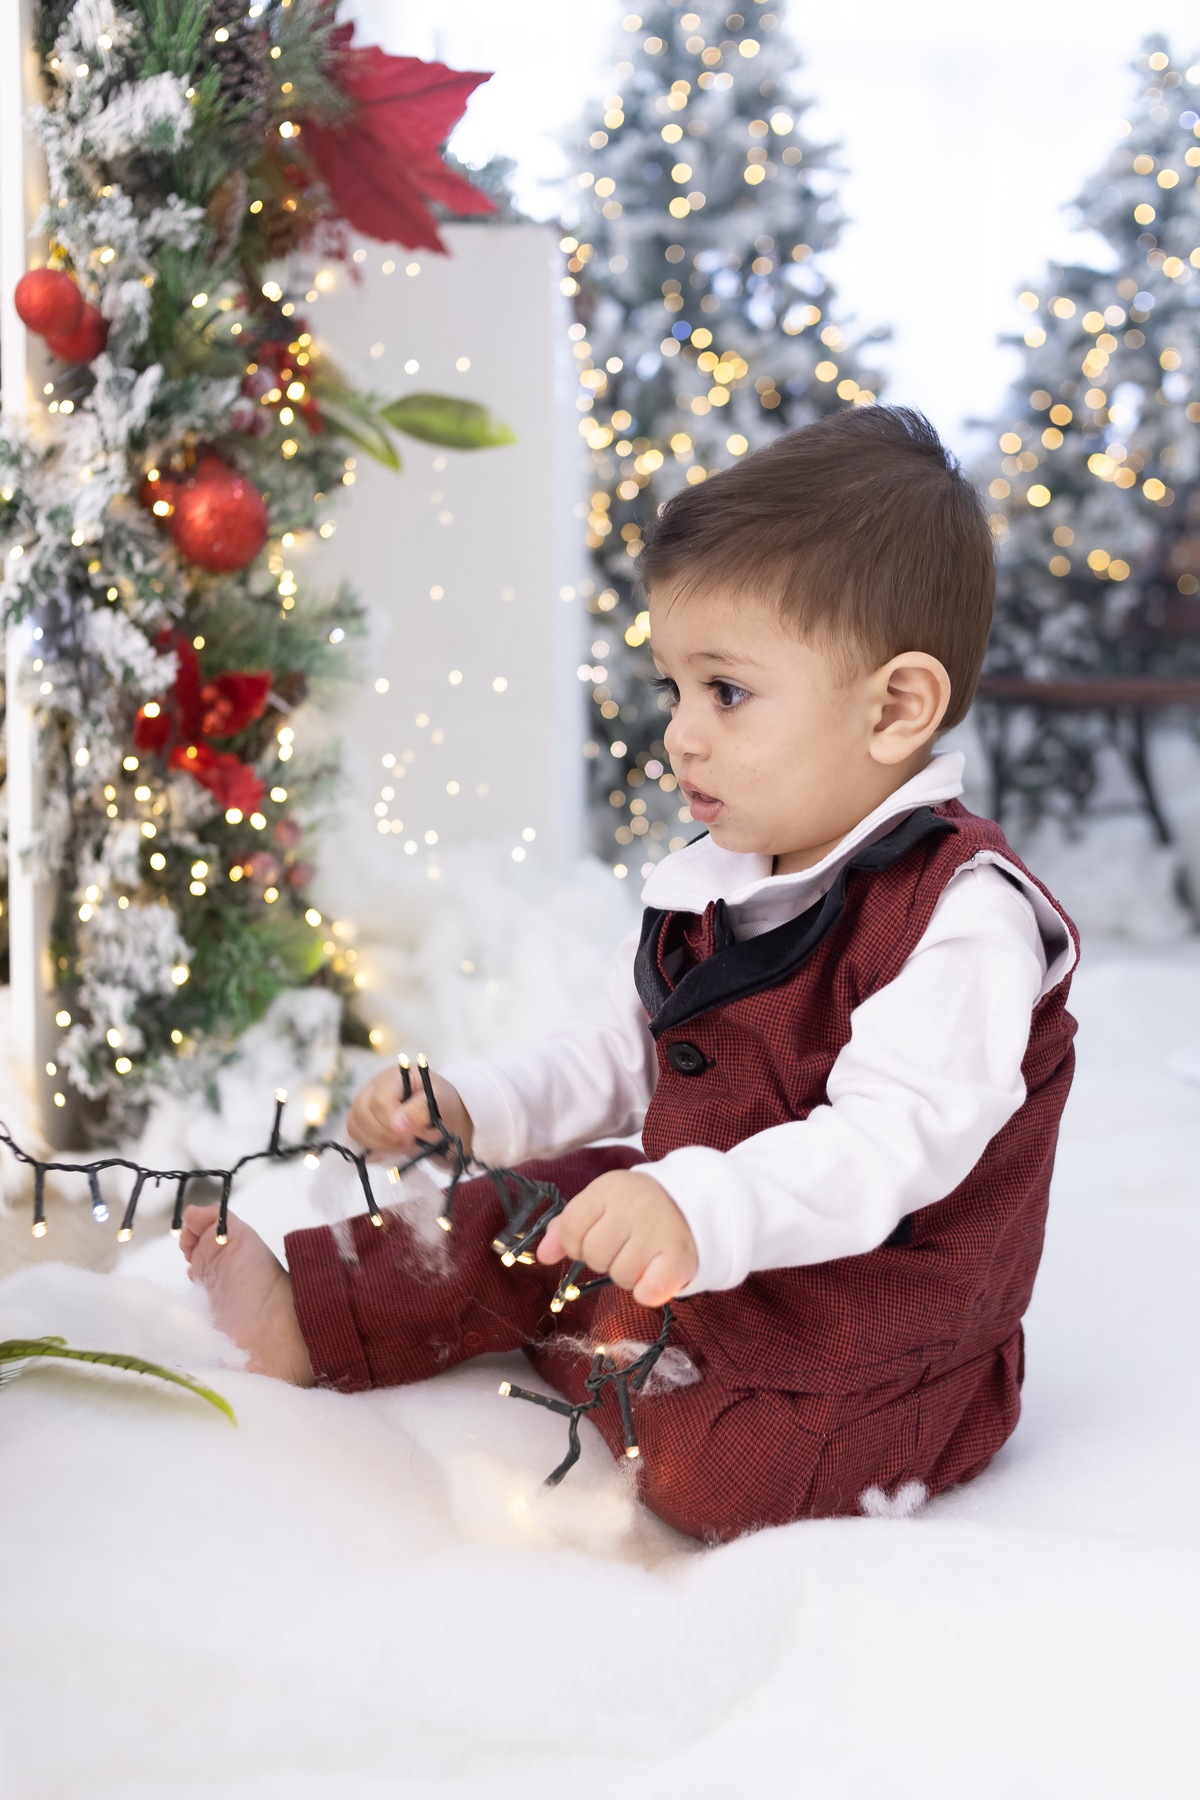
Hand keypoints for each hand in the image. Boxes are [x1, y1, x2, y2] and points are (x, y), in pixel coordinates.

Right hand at [346, 1065, 473, 1161]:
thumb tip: (397, 1125)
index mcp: (395, 1076)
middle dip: (386, 1135)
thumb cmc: (441, 1104)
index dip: (393, 1122)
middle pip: (362, 1113)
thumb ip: (421, 1110)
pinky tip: (393, 1145)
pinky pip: (356, 1135)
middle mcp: (374, 1086)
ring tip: (404, 1143)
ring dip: (380, 1143)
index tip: (413, 1135)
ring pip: (355, 1126)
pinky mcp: (362, 1119)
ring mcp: (364, 1102)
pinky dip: (373, 1145)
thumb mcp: (440, 1103)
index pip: (380, 1101)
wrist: (441, 1113)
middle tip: (410, 1141)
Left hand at [537, 1170, 697, 1307]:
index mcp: (609, 1189)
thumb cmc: (636, 1208)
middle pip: (594, 1255)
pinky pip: (648, 1291)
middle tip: (623, 1247)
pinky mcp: (679, 1257)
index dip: (576, 1243)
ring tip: (642, 1257)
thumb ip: (567, 1226)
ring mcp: (658, 1230)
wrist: (690, 1205)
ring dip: (627, 1275)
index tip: (594, 1238)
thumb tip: (542, 1255)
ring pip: (620, 1276)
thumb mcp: (600, 1205)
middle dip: (603, 1259)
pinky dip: (648, 1292)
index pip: (571, 1228)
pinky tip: (654, 1276)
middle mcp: (634, 1205)